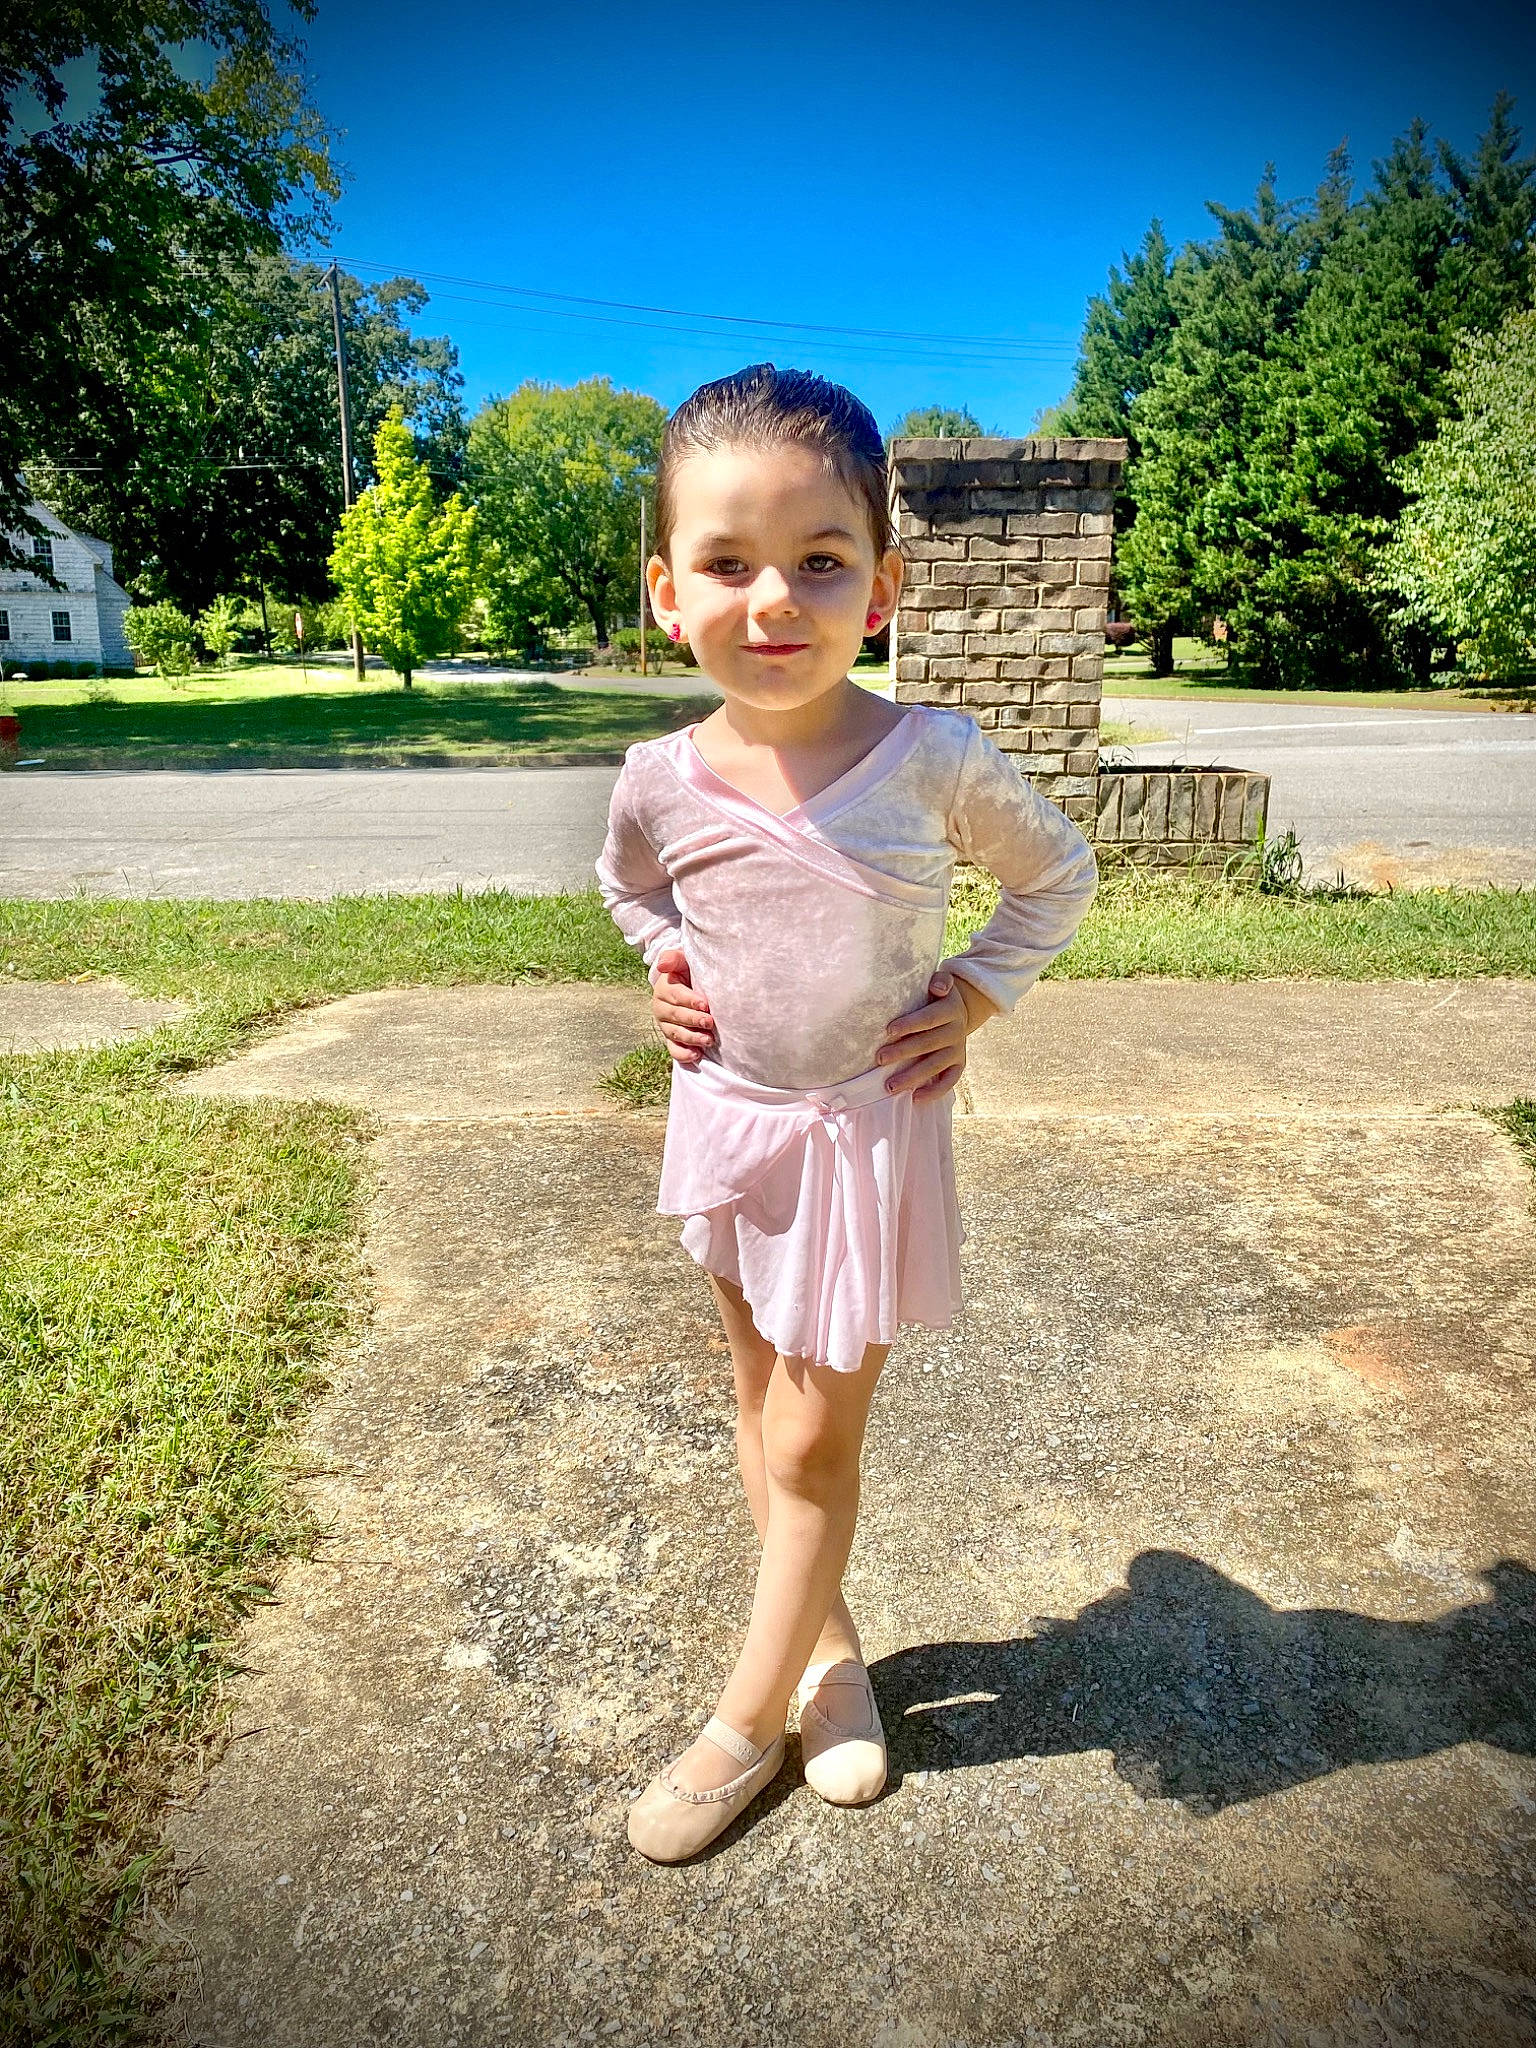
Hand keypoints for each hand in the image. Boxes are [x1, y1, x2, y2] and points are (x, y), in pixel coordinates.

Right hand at [651, 947, 714, 1066]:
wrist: (687, 986)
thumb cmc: (687, 972)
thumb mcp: (681, 961)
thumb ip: (673, 958)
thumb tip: (663, 964)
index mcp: (664, 989)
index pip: (675, 995)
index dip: (690, 1000)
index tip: (705, 1005)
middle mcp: (661, 1008)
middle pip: (676, 1016)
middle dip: (693, 1020)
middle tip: (710, 1022)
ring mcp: (665, 1025)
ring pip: (675, 1033)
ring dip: (692, 1038)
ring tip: (708, 1040)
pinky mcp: (671, 1039)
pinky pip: (674, 1049)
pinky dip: (683, 1054)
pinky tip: (696, 1055)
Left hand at [876, 969, 998, 1101]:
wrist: (961, 1010)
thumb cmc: (938, 996)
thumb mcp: (942, 982)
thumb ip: (940, 981)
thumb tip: (938, 987)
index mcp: (950, 1010)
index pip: (929, 1018)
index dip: (910, 1024)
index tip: (888, 1031)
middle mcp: (957, 1031)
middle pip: (929, 1044)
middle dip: (903, 1052)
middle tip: (879, 1059)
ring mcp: (958, 1050)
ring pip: (936, 1065)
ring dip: (913, 1076)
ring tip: (890, 1086)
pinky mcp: (959, 1064)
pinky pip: (949, 1080)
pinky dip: (935, 1091)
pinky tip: (916, 1099)